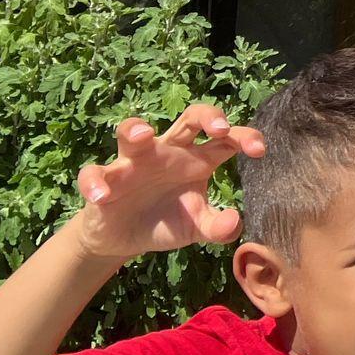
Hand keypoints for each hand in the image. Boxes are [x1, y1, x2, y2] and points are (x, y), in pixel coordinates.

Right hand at [70, 104, 265, 263]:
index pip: (225, 138)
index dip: (244, 136)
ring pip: (131, 131)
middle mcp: (168, 152)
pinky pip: (94, 173)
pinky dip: (95, 182)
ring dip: (135, 129)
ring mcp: (134, 162)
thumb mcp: (196, 228)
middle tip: (220, 128)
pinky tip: (102, 197)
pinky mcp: (104, 179)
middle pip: (189, 118)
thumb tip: (235, 222)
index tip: (260, 150)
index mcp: (197, 159)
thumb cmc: (167, 221)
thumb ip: (217, 227)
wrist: (123, 239)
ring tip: (144, 136)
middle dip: (206, 116)